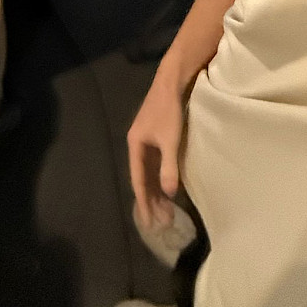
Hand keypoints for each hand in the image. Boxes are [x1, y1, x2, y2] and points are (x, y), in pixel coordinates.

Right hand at [128, 76, 185, 228]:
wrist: (171, 83)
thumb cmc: (168, 111)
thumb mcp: (170, 140)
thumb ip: (168, 167)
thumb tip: (169, 193)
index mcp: (135, 146)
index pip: (137, 181)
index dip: (143, 202)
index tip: (147, 222)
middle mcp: (137, 146)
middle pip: (142, 179)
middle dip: (150, 201)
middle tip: (161, 223)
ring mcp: (146, 141)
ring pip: (149, 173)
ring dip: (156, 192)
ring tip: (166, 212)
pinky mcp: (155, 138)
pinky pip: (155, 165)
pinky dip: (160, 179)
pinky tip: (169, 189)